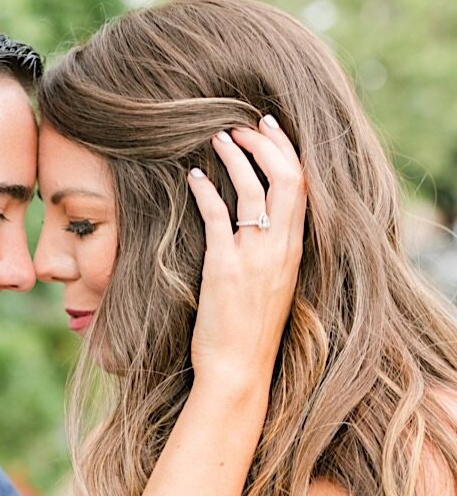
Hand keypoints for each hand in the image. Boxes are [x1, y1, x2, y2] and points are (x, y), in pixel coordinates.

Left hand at [184, 116, 307, 397]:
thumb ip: (268, 253)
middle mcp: (280, 249)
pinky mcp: (225, 268)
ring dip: (236, 159)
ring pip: (255, 191)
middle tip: (243, 125)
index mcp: (295, 250)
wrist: (239, 370)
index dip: (287, 152)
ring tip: (218, 139)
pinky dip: (206, 191)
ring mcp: (255, 257)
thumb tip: (252, 225)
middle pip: (288, 178)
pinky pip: (218, 217)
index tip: (269, 130)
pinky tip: (193, 177)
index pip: (302, 187)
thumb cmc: (249, 332)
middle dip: (266, 144)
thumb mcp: (271, 285)